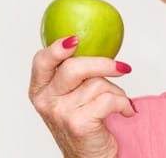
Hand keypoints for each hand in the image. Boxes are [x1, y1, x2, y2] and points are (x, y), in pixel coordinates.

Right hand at [29, 36, 135, 157]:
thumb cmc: (85, 125)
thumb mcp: (71, 98)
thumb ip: (75, 76)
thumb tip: (97, 46)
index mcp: (40, 90)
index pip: (42, 61)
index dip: (57, 48)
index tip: (75, 40)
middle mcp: (46, 101)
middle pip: (73, 68)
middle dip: (103, 64)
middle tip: (122, 68)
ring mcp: (60, 113)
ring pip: (97, 84)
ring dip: (117, 91)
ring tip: (118, 103)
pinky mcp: (78, 123)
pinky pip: (109, 100)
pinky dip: (123, 104)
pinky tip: (125, 112)